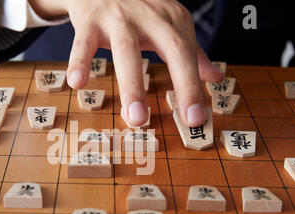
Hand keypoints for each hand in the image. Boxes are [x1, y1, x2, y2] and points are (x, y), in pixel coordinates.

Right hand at [29, 0, 223, 126]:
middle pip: (172, 49)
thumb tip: (216, 78)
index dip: (194, 87)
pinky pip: (83, 42)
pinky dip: (79, 61)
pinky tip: (77, 83)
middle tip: (187, 122)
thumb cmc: (138, 9)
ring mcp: (119, 17)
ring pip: (127, 50)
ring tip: (134, 118)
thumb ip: (192, 52)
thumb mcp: (169, 24)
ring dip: (132, 86)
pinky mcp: (90, 19)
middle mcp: (151, 16)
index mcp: (173, 20)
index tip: (196, 120)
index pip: (188, 56)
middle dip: (181, 85)